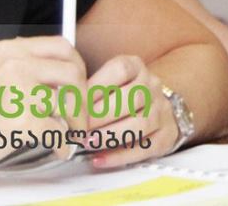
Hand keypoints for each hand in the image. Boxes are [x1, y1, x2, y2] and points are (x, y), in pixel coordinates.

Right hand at [0, 35, 89, 174]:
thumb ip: (24, 72)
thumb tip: (63, 84)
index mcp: (10, 49)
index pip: (62, 47)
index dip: (77, 68)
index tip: (77, 88)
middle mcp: (17, 62)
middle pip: (73, 71)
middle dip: (82, 96)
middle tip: (79, 117)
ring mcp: (19, 89)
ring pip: (69, 100)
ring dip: (75, 121)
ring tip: (68, 135)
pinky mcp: (20, 119)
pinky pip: (57, 130)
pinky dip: (61, 144)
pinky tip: (57, 150)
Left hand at [79, 53, 178, 169]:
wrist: (154, 106)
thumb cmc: (122, 94)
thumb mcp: (108, 81)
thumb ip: (89, 90)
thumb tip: (62, 104)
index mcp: (136, 67)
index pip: (120, 70)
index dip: (97, 87)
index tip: (76, 103)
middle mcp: (152, 86)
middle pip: (132, 98)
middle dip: (100, 116)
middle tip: (78, 128)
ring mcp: (162, 110)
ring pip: (141, 123)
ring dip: (111, 135)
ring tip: (88, 143)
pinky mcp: (166, 134)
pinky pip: (146, 147)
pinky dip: (120, 156)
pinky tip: (100, 159)